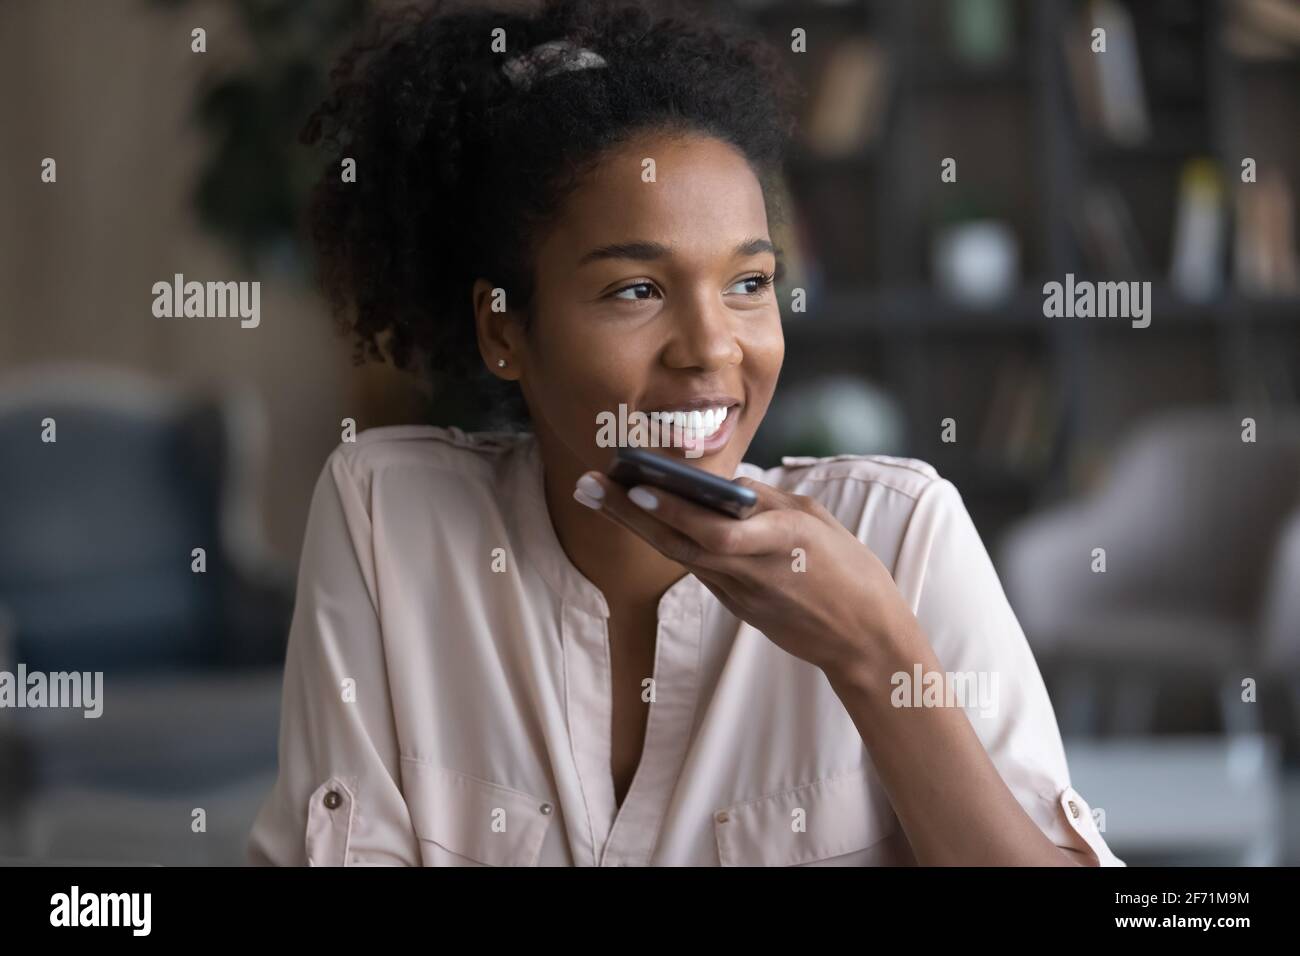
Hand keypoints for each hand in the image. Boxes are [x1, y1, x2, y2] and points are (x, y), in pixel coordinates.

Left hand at [575, 471, 921, 680]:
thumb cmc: (848, 567)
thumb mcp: (815, 518)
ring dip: (638, 525)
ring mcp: (740, 594)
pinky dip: (671, 539)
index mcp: (782, 542)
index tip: (636, 486)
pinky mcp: (736, 607)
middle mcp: (753, 571)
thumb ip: (765, 500)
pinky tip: (645, 516)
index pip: (716, 529)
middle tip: (587, 484)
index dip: (674, 511)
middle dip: (630, 513)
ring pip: (681, 555)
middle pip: (680, 542)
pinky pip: (699, 567)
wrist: (863, 638)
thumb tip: (721, 484)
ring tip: (601, 494)